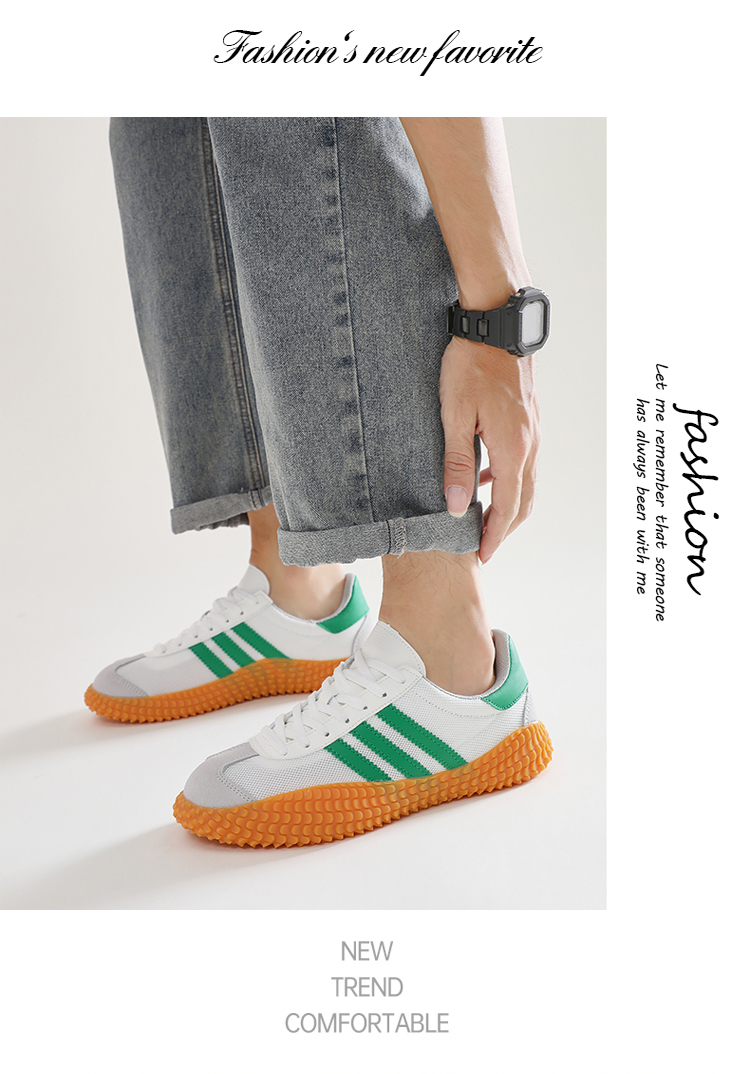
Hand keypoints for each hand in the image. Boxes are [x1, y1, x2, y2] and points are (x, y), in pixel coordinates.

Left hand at [440, 335, 539, 562]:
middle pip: (523, 501)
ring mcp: (533, 431)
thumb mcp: (454, 415)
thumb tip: (457, 506)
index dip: (495, 536)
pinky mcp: (529, 419)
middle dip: (506, 528)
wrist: (496, 321)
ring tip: (484, 519)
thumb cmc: (470, 364)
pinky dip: (508, 480)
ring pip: (526, 482)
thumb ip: (456, 463)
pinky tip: (485, 476)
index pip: (506, 507)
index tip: (483, 557)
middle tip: (485, 547)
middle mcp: (530, 444)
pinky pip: (524, 461)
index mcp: (512, 448)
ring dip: (508, 505)